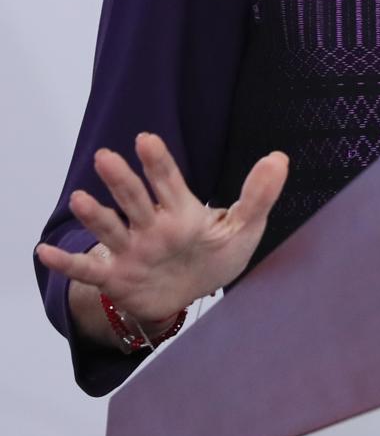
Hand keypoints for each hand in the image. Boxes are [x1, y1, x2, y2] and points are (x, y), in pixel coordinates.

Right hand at [34, 132, 287, 322]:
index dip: (158, 163)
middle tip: (106, 156)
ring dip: (95, 216)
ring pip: (111, 230)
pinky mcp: (117, 277)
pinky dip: (68, 263)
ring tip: (81, 199)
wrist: (191, 295)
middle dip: (122, 180)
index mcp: (182, 212)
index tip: (146, 139)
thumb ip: (259, 195)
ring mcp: (132, 251)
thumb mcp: (244, 228)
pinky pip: (89, 271)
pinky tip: (44, 252)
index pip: (169, 183)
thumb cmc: (214, 255)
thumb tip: (279, 157)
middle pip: (135, 200)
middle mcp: (152, 226)